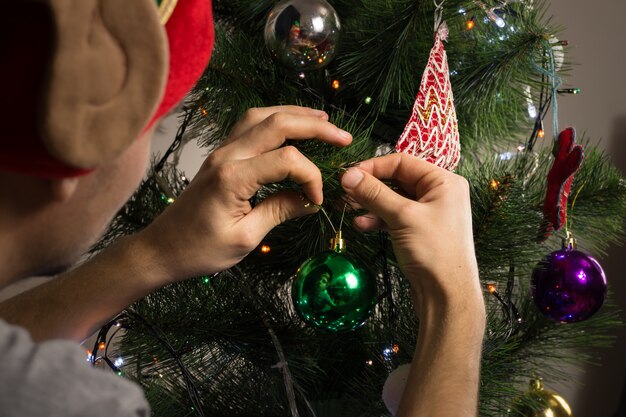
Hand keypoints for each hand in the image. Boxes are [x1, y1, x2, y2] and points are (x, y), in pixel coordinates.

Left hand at [139, 106, 351, 282]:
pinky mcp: (219, 155)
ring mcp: (221, 151)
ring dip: (294, 115)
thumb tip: (311, 199)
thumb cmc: (199, 250)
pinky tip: (290, 127)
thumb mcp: (246, 237)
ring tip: (322, 122)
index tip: (317, 200)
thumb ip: (280, 211)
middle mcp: (226, 155)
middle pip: (276, 123)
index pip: (287, 160)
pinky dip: (274, 121)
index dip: (311, 177)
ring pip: (261, 115)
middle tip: (343, 137)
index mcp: (233, 177)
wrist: (162, 248)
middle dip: (314, 127)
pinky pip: (249, 126)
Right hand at [340, 153, 482, 315]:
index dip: (373, 167)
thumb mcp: (402, 217)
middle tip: (344, 193)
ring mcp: (429, 213)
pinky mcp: (419, 230)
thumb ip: (374, 193)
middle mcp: (438, 193)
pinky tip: (361, 225)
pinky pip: (395, 217)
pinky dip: (378, 219)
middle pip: (396, 180)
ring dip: (370, 203)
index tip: (348, 175)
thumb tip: (349, 175)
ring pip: (393, 199)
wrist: (447, 294)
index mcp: (443, 181)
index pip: (402, 162)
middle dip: (369, 186)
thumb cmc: (434, 251)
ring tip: (347, 208)